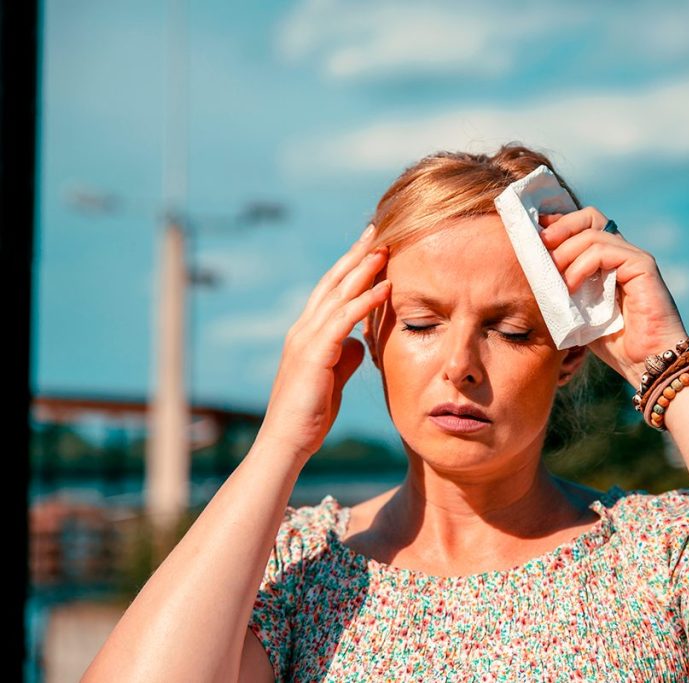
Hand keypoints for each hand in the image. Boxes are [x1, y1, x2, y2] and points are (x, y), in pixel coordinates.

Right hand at [254, 224, 390, 463]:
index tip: (372, 245)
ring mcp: (306, 339)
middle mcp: (303, 329)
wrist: (287, 442)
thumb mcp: (334, 378)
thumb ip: (345, 356)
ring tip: (385, 248)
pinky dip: (365, 300)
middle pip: (333, 281)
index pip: (331, 290)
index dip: (351, 266)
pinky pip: (343, 319)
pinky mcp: (314, 354)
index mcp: (308, 333)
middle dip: (356, 254)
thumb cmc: (310, 414)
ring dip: (363, 269)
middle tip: (377, 229)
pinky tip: (385, 286)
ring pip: (337, 293)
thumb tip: (361, 342)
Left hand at [538, 208, 688, 389]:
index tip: (535, 234)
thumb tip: (534, 274)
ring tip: (554, 278)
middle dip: (561, 227)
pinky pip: (605, 251)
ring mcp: (634, 258)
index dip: (559, 225)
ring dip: (566, 252)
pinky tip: (571, 287)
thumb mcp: (580, 313)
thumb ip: (564, 291)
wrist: (647, 364)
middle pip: (590, 217)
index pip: (584, 226)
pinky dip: (581, 265)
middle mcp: (624, 254)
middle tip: (540, 245)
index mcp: (610, 262)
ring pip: (593, 233)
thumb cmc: (617, 344)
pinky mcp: (643, 266)